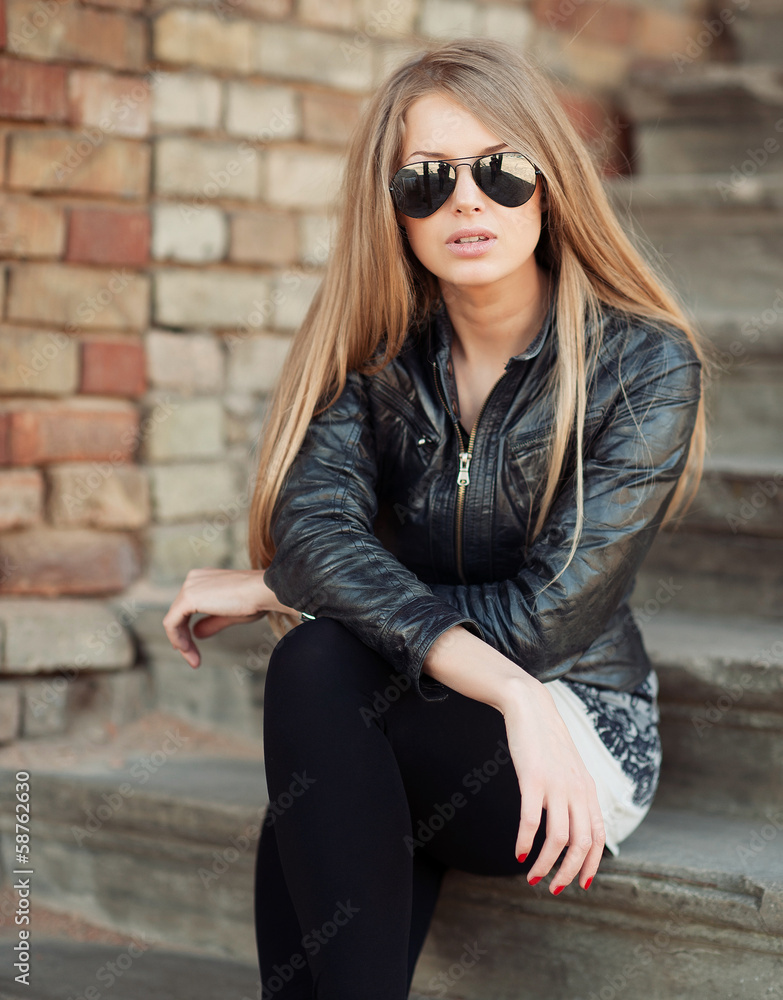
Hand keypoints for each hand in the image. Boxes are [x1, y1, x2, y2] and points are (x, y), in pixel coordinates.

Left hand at [162, 567, 296, 668]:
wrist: (263, 591)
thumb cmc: (255, 600)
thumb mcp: (229, 614)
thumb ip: (211, 622)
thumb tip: (196, 633)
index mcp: (204, 579)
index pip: (187, 608)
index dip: (188, 631)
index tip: (194, 651)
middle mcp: (194, 579)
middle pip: (179, 614)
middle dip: (184, 639)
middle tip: (194, 660)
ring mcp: (190, 586)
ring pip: (174, 619)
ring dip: (181, 642)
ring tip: (193, 660)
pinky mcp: (188, 597)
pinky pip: (172, 622)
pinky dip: (176, 638)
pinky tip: (186, 650)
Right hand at [501, 678, 604, 892]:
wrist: (531, 706)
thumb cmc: (546, 739)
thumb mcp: (569, 767)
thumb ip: (574, 792)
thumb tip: (571, 821)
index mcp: (587, 789)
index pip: (598, 837)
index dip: (591, 865)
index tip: (579, 884)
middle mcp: (577, 790)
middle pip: (581, 844)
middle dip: (569, 873)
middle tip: (553, 889)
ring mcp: (556, 785)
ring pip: (558, 838)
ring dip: (546, 865)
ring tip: (532, 877)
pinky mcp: (533, 779)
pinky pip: (532, 820)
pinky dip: (526, 842)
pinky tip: (518, 852)